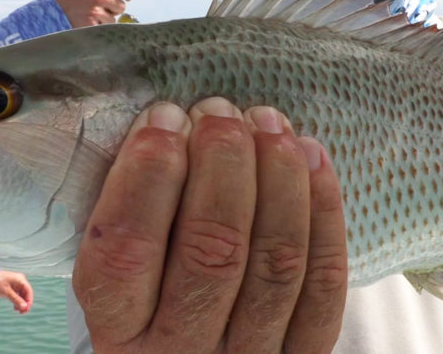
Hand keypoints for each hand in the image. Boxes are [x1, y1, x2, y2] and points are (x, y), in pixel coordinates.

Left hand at [0, 270, 33, 313]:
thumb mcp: (6, 292)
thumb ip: (16, 299)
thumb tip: (25, 307)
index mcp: (20, 279)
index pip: (28, 291)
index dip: (29, 301)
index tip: (26, 310)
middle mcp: (19, 281)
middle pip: (26, 294)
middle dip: (25, 303)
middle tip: (22, 313)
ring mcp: (15, 284)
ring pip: (22, 295)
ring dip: (21, 303)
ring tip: (18, 311)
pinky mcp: (11, 287)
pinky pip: (17, 295)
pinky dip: (17, 301)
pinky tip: (15, 307)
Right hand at [51, 0, 133, 26]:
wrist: (50, 11)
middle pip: (121, 6)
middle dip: (115, 9)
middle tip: (105, 10)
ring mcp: (96, 12)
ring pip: (113, 19)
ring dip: (106, 19)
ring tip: (91, 16)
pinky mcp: (92, 25)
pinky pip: (104, 28)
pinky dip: (98, 27)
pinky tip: (87, 23)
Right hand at [72, 97, 347, 353]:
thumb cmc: (151, 302)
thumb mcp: (118, 279)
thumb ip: (129, 216)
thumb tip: (167, 122)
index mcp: (118, 334)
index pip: (126, 250)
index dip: (147, 173)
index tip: (163, 116)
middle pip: (212, 249)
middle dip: (221, 162)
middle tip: (219, 111)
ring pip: (276, 262)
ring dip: (278, 176)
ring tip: (267, 121)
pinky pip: (324, 284)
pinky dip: (323, 210)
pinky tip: (310, 155)